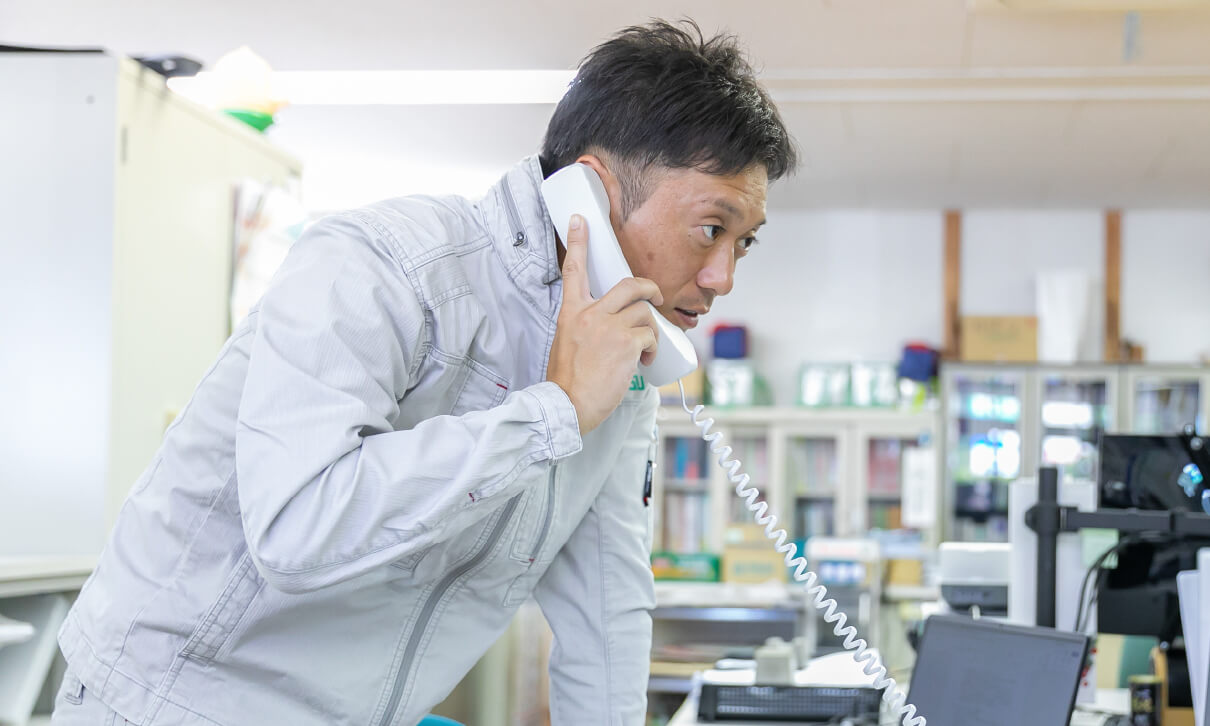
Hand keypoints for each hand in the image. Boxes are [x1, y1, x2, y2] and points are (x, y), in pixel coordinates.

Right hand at [546, 214, 661, 433]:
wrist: (567, 404)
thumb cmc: (567, 380)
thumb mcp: (566, 342)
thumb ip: (584, 325)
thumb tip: (606, 324)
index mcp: (571, 312)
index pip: (574, 270)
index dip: (578, 242)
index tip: (579, 221)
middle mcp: (590, 314)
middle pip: (629, 285)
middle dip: (648, 288)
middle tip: (655, 296)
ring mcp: (609, 326)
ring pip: (644, 313)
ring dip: (650, 330)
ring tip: (643, 349)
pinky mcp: (626, 343)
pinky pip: (650, 336)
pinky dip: (651, 348)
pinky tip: (643, 362)